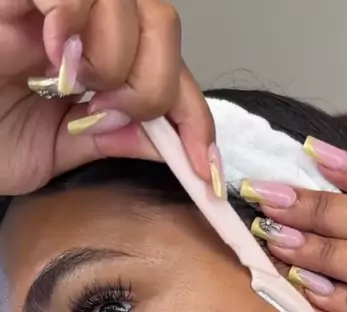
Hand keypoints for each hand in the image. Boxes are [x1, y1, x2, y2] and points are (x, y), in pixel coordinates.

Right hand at [0, 0, 214, 196]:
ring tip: (75, 85)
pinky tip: (54, 55)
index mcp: (96, 56)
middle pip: (161, 19)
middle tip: (113, 113)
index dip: (195, 117)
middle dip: (156, 83)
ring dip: (116, 55)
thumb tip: (167, 142)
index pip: (169, 68)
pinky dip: (75, 18)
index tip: (206, 171)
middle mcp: (81, 19)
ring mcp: (51, 2)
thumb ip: (112, 138)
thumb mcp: (59, 149)